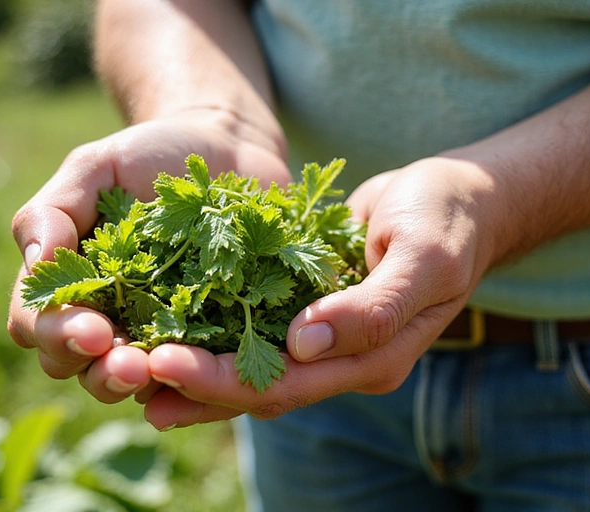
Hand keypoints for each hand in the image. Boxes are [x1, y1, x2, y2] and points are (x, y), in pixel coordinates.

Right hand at [7, 108, 289, 403]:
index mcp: (70, 284)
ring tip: (162, 371)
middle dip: (101, 373)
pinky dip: (203, 378)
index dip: (59, 335)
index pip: (40, 325)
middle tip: (129, 365)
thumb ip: (52, 212)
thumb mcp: (94, 169)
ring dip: (146, 384)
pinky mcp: (212, 337)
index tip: (92, 330)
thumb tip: (36, 264)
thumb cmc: (148, 156)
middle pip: (84, 368)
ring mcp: (160, 332)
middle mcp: (109, 318)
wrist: (225, 147)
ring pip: (138, 382)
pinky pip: (201, 372)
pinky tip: (216, 370)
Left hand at [141, 156, 501, 428]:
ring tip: (135, 373)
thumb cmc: (446, 220)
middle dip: (196, 383)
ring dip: (197, 374)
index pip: (288, 384)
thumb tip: (306, 344)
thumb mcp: (423, 257)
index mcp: (374, 359)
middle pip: (260, 387)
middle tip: (131, 373)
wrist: (458, 200)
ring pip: (252, 368)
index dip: (224, 380)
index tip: (165, 363)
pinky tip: (173, 330)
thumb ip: (373, 307)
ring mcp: (326, 340)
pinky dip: (215, 336)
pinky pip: (256, 332)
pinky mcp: (309, 311)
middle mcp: (344, 362)